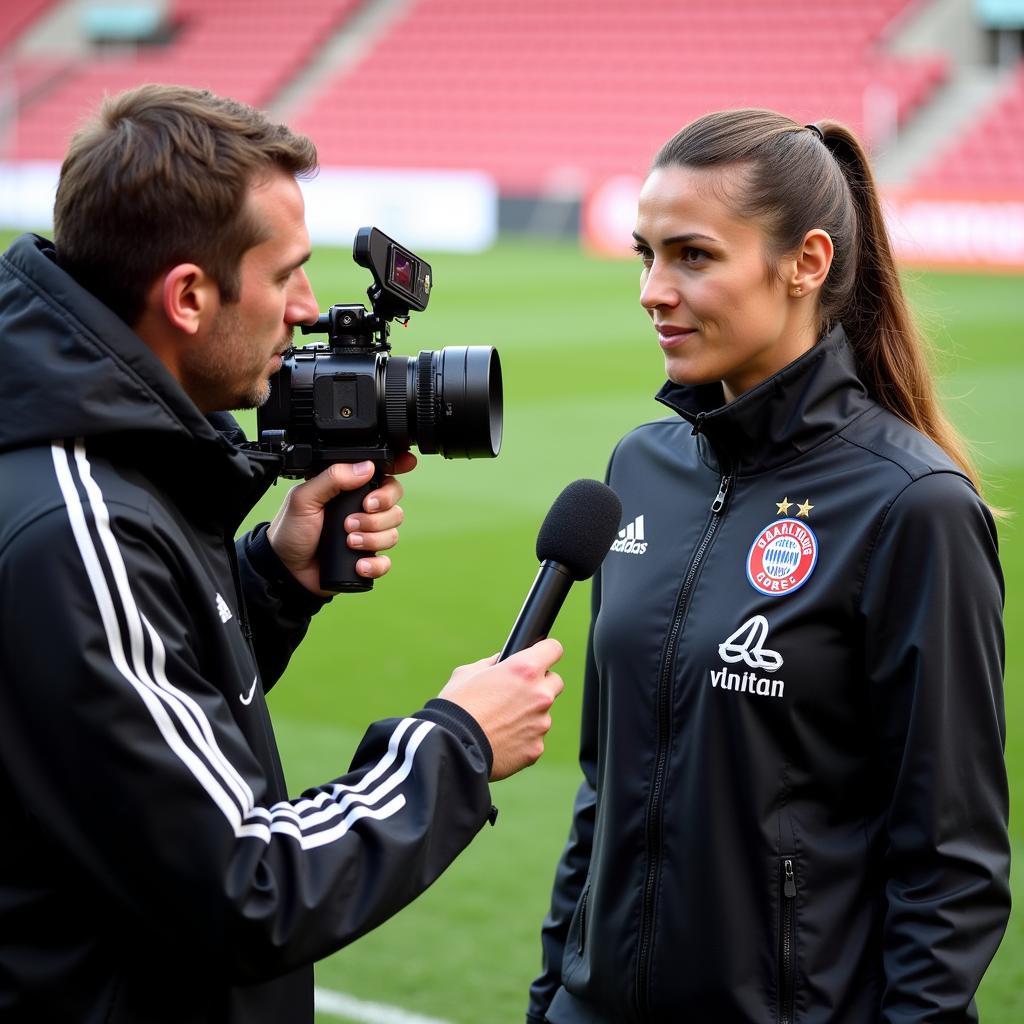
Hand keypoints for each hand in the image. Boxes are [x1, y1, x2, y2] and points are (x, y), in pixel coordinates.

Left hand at [267, 452, 416, 594]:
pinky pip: (386, 561)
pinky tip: (358, 564)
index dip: (397, 469)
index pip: (382, 476)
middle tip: (352, 520)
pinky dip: (375, 563)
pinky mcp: (367, 560)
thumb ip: (332, 478)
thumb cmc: (291, 530)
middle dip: (379, 513)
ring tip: (349, 542)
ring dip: (373, 538)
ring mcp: (367, 535)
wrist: (285, 569)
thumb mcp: (304, 498)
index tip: (406, 465)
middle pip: (395, 505)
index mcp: (349, 491)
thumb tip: (366, 467)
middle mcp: (362, 511)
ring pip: (393, 533)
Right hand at [440, 638, 564, 780]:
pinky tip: (501, 740)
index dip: (545, 651)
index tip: (540, 656)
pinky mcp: (536, 747)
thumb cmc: (457, 706)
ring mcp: (541, 723)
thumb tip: (501, 662)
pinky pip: (534, 738)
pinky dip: (522, 738)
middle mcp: (540, 694)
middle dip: (540, 684)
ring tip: (500, 721)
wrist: (451, 748)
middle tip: (516, 692)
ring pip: (543, 713)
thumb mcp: (468, 673)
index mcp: (525, 669)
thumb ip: (492, 664)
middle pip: (555, 682)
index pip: (554, 649)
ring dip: (529, 714)